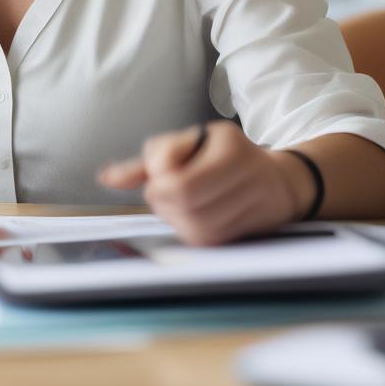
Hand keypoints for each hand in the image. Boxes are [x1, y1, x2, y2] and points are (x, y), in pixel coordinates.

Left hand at [96, 120, 310, 245]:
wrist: (278, 180)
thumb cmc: (219, 156)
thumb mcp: (187, 144)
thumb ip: (149, 161)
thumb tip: (106, 179)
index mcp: (229, 147)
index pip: (178, 179)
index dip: (157, 181)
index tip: (159, 174)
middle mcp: (248, 175)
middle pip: (186, 205)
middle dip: (163, 203)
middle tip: (162, 193)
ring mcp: (256, 204)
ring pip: (198, 228)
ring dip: (175, 219)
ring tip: (176, 204)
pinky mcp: (253, 230)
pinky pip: (211, 241)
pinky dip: (192, 232)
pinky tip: (192, 217)